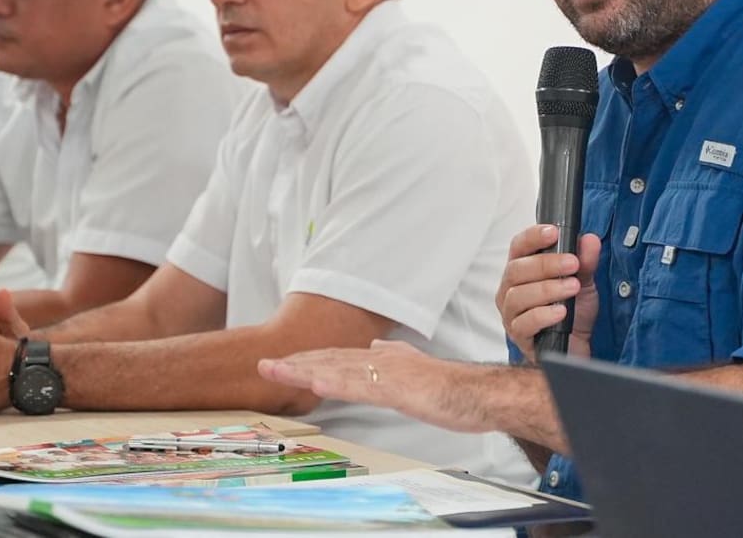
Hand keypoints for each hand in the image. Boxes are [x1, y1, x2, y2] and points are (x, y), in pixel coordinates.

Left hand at [260, 339, 500, 433]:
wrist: (479, 392)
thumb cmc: (451, 388)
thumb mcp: (416, 370)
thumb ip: (394, 358)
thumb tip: (376, 348)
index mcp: (381, 359)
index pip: (336, 358)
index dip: (307, 360)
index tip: (281, 364)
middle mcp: (379, 361)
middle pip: (329, 360)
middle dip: (294, 363)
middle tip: (263, 366)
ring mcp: (386, 374)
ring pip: (337, 370)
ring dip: (304, 370)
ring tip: (276, 371)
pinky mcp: (397, 389)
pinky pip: (361, 386)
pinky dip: (337, 383)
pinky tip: (316, 383)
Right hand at [497, 224, 600, 360]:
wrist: (576, 347)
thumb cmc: (572, 313)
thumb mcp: (583, 282)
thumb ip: (585, 261)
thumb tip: (589, 240)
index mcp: (522, 270)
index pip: (518, 246)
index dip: (533, 237)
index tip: (553, 232)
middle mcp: (510, 289)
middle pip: (516, 269)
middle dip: (546, 264)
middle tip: (572, 263)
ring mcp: (511, 313)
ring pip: (518, 295)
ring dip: (547, 289)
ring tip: (572, 287)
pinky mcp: (518, 336)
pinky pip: (524, 323)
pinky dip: (543, 315)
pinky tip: (561, 312)